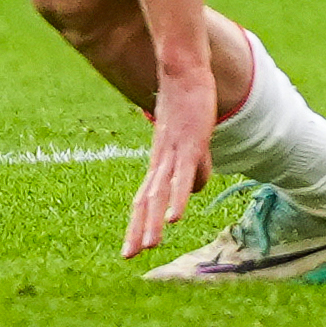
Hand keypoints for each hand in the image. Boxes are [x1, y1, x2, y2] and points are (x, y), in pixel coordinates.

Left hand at [125, 62, 214, 258]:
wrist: (182, 70)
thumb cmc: (187, 103)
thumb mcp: (191, 141)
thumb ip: (194, 166)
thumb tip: (196, 191)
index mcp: (159, 160)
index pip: (144, 198)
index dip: (137, 224)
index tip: (129, 250)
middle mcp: (161, 160)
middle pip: (146, 200)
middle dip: (138, 229)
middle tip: (130, 256)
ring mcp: (174, 152)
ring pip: (160, 193)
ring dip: (154, 221)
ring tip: (151, 245)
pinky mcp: (190, 143)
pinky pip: (182, 175)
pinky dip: (178, 197)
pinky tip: (176, 217)